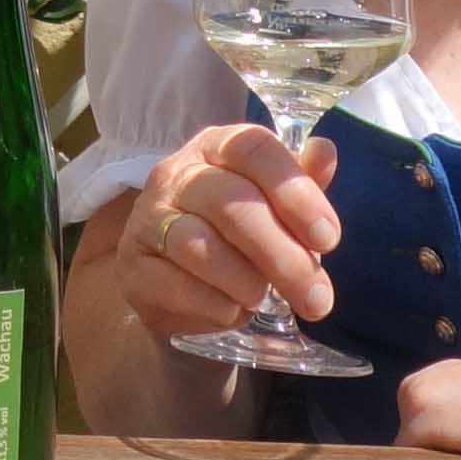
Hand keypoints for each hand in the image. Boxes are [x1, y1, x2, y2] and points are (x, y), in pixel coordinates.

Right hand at [108, 124, 340, 340]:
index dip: (294, 191)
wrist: (188, 299)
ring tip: (264, 300)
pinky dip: (212, 304)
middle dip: (281, 253)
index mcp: (215, 148)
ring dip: (245, 280)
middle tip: (316, 297)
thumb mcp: (277, 210)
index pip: (252, 147)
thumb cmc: (241, 241)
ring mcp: (146, 220)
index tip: (328, 238)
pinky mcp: (132, 268)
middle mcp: (175, 174)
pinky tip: (231, 312)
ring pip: (199, 245)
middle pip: (229, 202)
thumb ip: (302, 183)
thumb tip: (325, 152)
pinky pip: (174, 286)